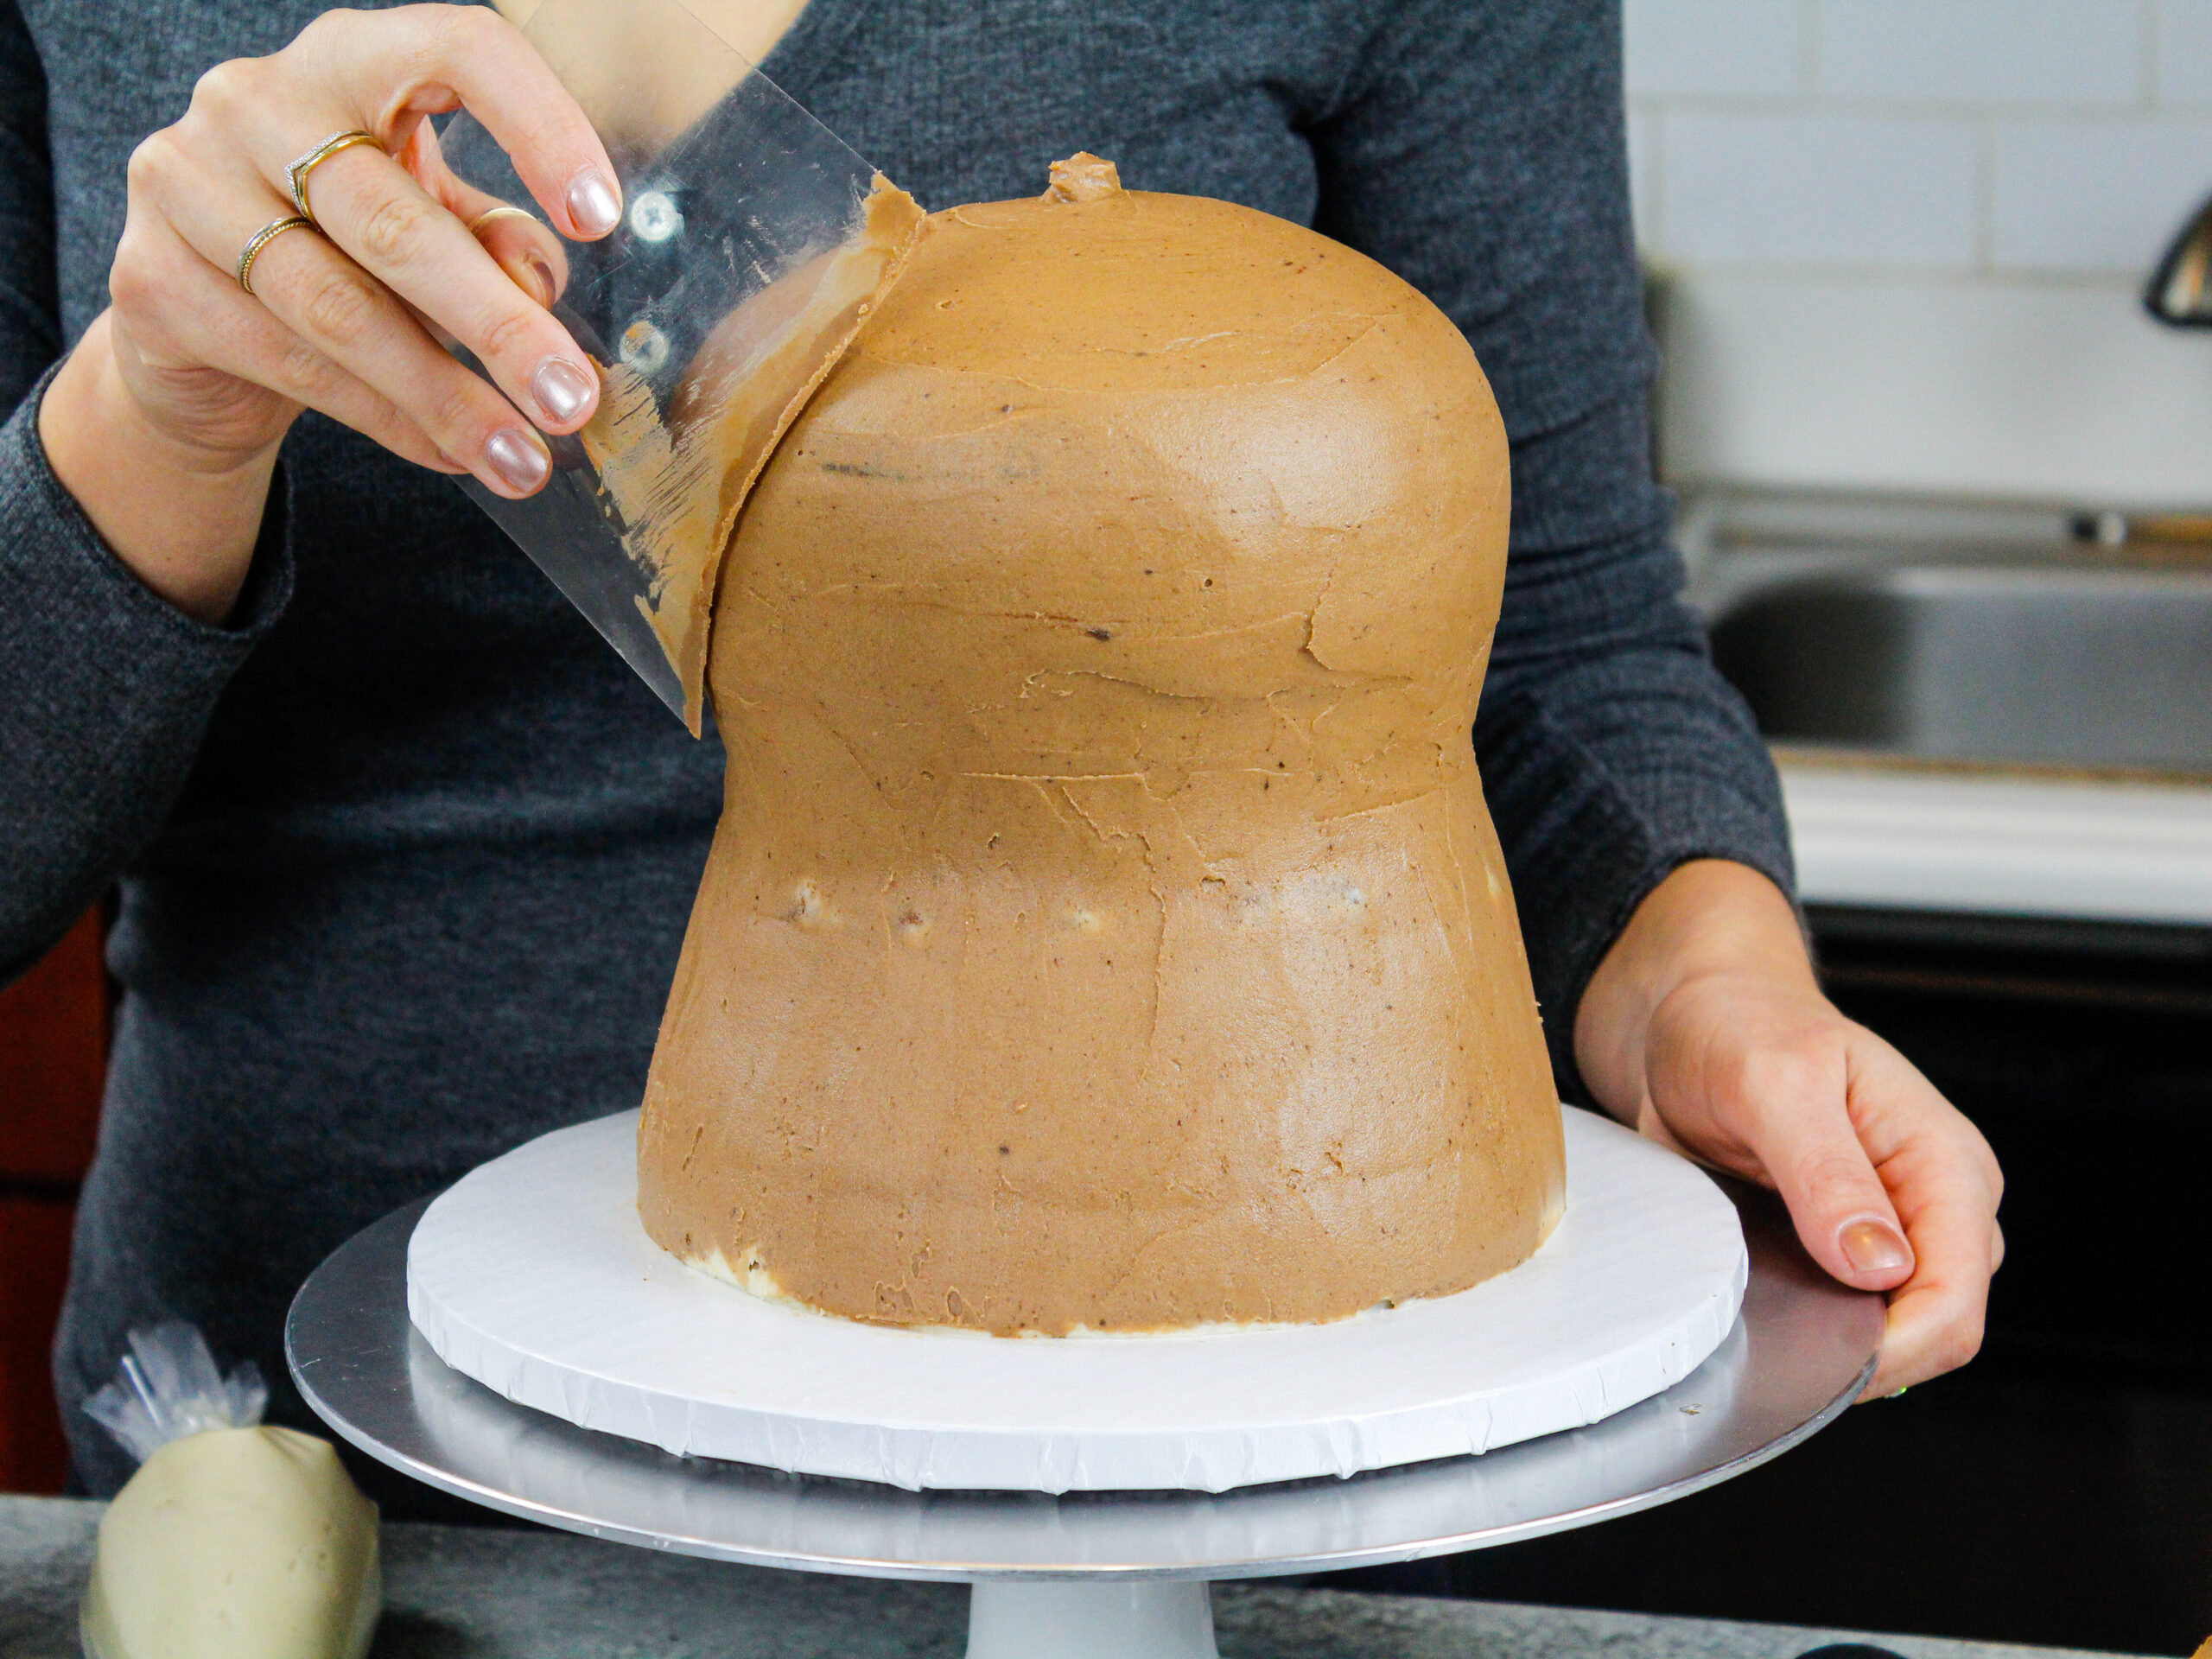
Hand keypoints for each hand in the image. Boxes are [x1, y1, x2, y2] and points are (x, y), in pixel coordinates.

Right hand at [39, 4, 617, 622]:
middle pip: (393, 219)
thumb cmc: (347, 250)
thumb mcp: (436, 225)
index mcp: (351, 60)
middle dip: (497, 326)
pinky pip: (292, 364)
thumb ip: (490, 236)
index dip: (538, 126)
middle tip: (570, 400)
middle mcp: (255, 100)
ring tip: (523, 459)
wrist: (203, 322)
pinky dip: (389, 420)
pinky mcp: (152, 279)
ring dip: (447, 397)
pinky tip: (453, 455)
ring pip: (339, 308)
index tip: (601, 219)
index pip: (456, 49)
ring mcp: (188, 183)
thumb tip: (541, 283)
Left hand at [1575, 860, 2003, 1398]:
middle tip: (1768, 1331)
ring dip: (1833, 1344)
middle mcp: (1935, 1204)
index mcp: (1943, 1160)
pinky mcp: (1850, 1249)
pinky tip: (1763, 1301)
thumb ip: (1826, 1174)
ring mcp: (1898, 1231)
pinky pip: (1850, 1319)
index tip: (1814, 1355)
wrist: (1694, 1014)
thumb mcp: (1771, 1082)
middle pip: (1939, 1331)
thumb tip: (1879, 1266)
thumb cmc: (1738, 1025)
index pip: (1954, 1297)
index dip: (1893, 1347)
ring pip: (1897, 1335)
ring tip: (1760, 1302)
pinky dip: (1810, 1328)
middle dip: (1863, 1354)